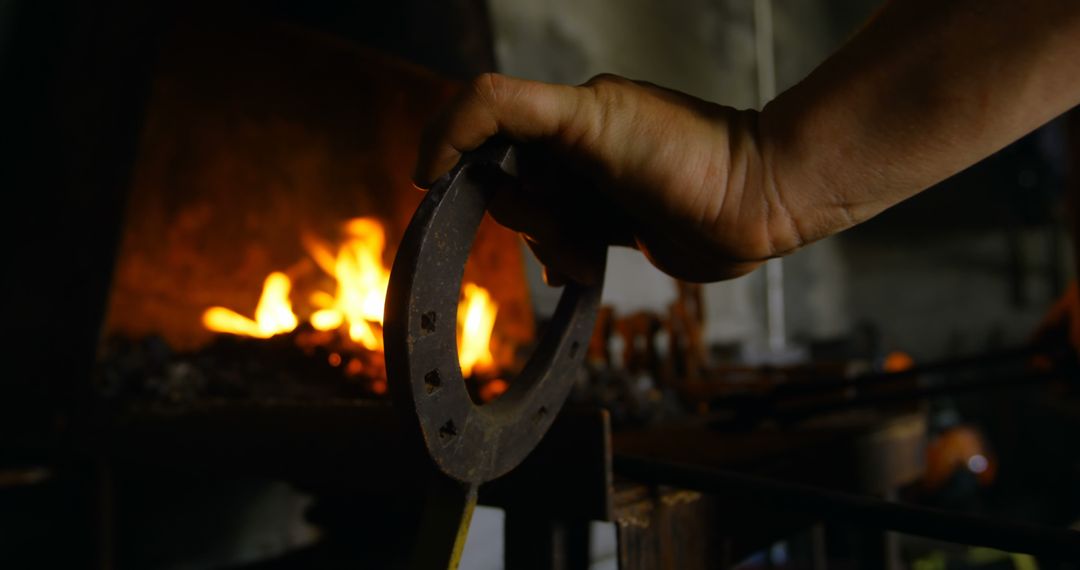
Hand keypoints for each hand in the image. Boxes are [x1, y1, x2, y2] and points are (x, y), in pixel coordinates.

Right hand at [413, 73, 803, 283]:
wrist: (757, 202)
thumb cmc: (686, 155)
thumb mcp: (594, 119)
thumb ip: (517, 110)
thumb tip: (454, 144)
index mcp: (566, 111)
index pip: (482, 113)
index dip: (448, 144)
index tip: (430, 184)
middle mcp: (573, 145)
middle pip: (505, 181)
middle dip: (527, 215)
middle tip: (565, 228)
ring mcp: (591, 187)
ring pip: (532, 221)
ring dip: (551, 245)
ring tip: (591, 255)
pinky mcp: (610, 224)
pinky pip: (561, 247)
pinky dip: (563, 262)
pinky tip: (584, 269)